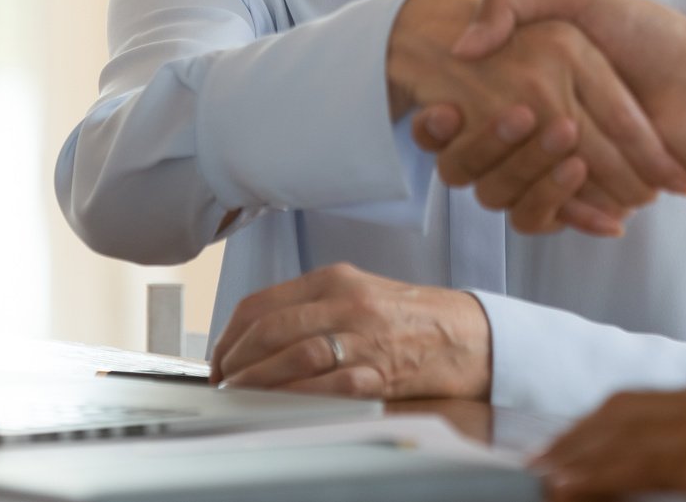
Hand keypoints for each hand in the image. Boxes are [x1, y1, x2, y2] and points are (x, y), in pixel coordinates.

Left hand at [210, 263, 490, 399]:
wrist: (464, 334)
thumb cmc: (408, 316)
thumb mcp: (357, 292)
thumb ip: (310, 305)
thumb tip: (256, 335)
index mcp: (334, 279)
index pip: (261, 304)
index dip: (229, 336)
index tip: (221, 358)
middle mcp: (346, 302)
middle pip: (270, 330)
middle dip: (235, 361)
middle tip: (223, 380)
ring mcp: (363, 336)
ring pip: (292, 356)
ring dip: (256, 381)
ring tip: (241, 395)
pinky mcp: (379, 371)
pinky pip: (326, 385)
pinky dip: (294, 397)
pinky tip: (277, 406)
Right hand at [388, 0, 685, 235]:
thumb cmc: (647, 33)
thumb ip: (514, 2)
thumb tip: (462, 47)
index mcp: (533, 83)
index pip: (473, 112)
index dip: (445, 122)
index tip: (438, 112)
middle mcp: (541, 127)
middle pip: (486, 156)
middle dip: (483, 146)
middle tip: (489, 123)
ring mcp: (560, 165)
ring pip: (507, 190)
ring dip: (524, 173)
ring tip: (560, 144)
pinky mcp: (584, 198)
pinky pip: (541, 217)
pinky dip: (554, 207)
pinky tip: (568, 177)